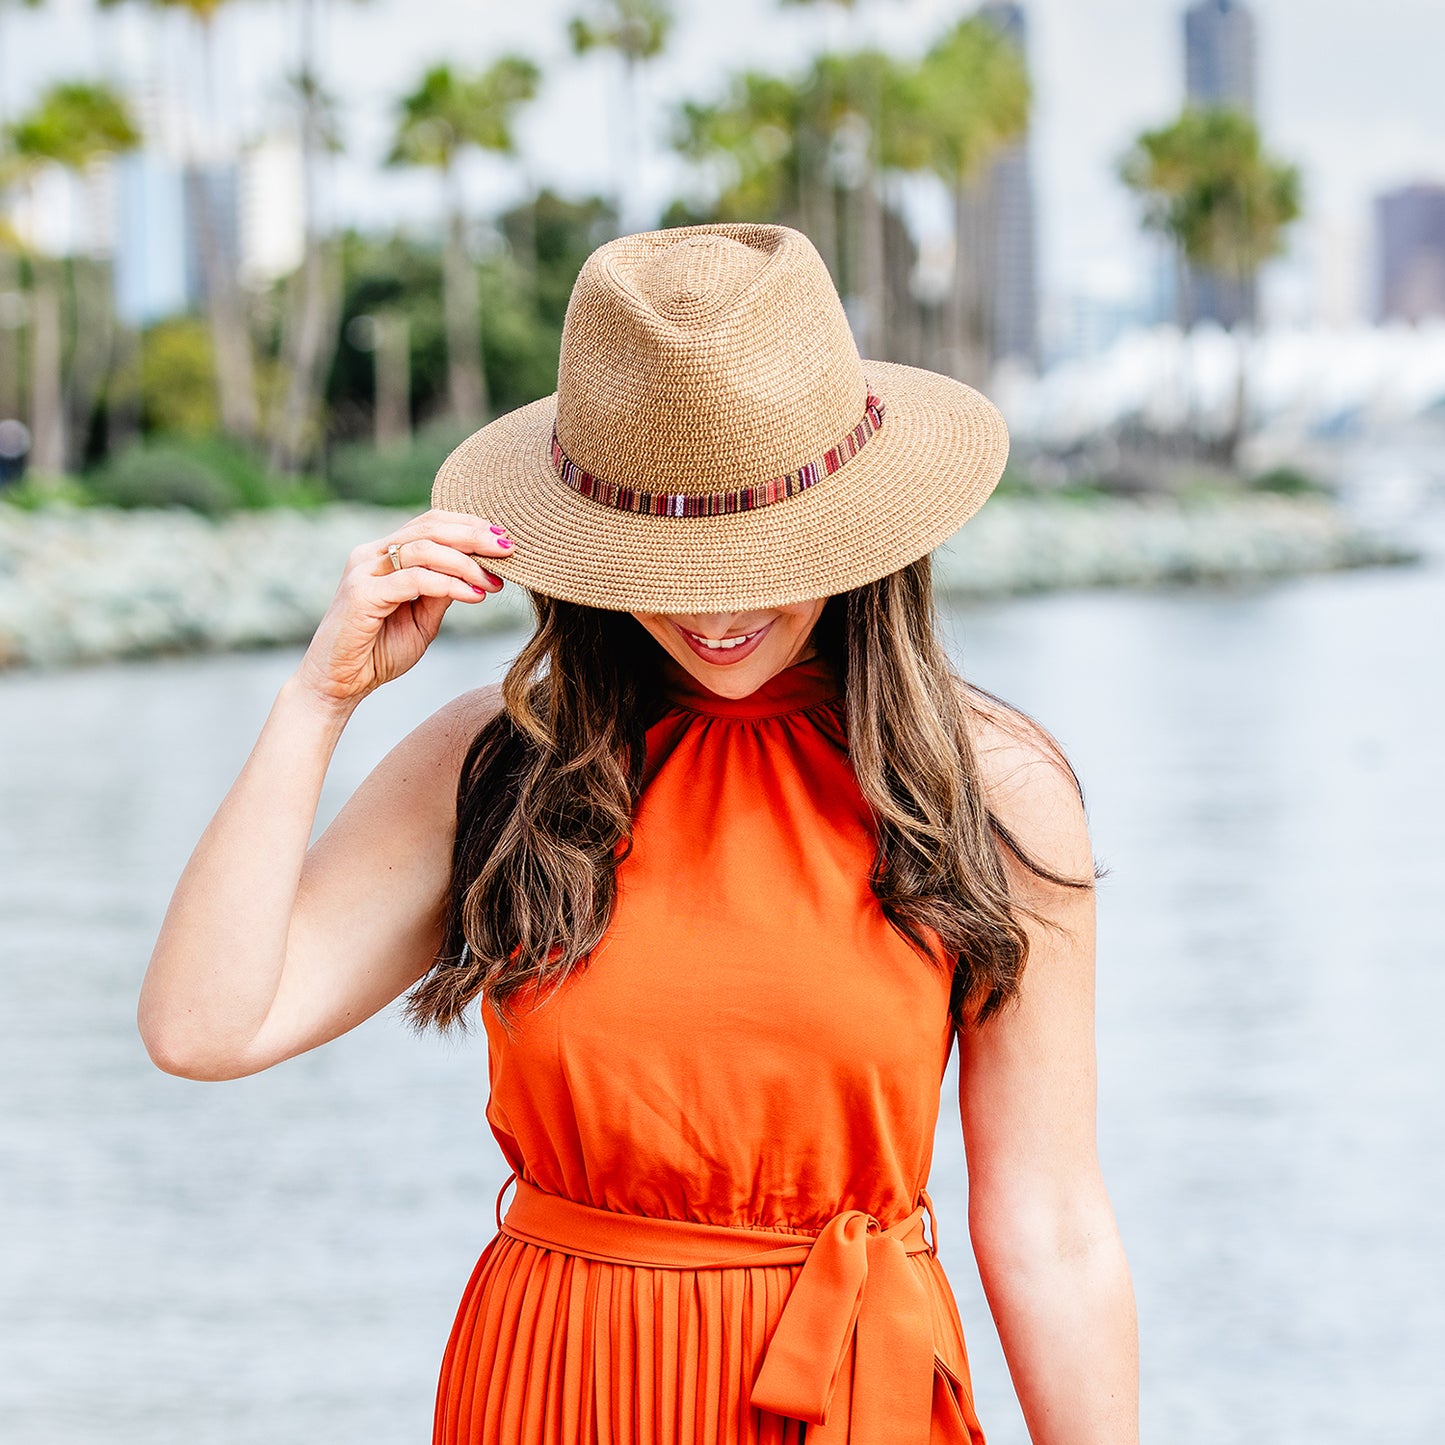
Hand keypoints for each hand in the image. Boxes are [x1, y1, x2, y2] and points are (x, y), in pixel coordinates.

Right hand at [293, 509, 513, 709]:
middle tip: (508, 549)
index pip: (430, 523)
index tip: (503, 540)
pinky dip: (451, 585)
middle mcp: (370, 555)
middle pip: (430, 527)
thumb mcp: (422, 619)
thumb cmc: (378, 653)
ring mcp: (364, 571)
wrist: (338, 685)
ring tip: (495, 581)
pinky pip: (415, 579)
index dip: (469, 526)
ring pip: (425, 549)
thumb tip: (477, 571)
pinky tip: (476, 596)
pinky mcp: (362, 594)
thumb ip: (443, 592)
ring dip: (467, 563)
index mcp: (383, 554)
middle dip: (474, 535)